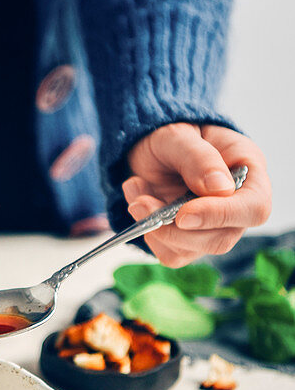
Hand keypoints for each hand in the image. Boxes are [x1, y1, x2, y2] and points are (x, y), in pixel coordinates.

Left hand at [123, 123, 271, 265]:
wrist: (149, 146)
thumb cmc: (171, 135)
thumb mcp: (178, 135)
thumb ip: (198, 158)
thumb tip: (220, 188)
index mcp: (248, 172)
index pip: (254, 208)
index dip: (221, 216)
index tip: (183, 214)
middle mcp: (237, 204)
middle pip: (221, 238)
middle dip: (175, 228)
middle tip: (141, 202)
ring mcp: (213, 226)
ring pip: (192, 251)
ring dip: (156, 229)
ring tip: (136, 193)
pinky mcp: (189, 239)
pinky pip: (171, 254)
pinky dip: (148, 233)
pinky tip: (139, 203)